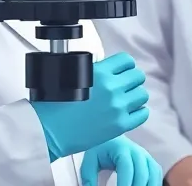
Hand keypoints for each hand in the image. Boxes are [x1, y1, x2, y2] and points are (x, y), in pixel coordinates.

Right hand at [31, 52, 149, 160]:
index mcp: (100, 73)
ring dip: (135, 96)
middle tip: (125, 86)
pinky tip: (129, 113)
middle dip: (131, 80)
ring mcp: (117, 107)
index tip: (123, 71)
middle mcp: (111, 88)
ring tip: (126, 100)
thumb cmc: (56, 106)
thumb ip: (96, 71)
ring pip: (142, 94)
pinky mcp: (120, 125)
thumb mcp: (74, 77)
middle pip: (137, 76)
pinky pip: (142, 114)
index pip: (127, 61)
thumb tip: (108, 69)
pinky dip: (138, 112)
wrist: (49, 131)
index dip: (126, 66)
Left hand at [79, 137, 161, 185]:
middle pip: (142, 172)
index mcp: (121, 149)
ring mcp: (146, 156)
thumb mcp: (89, 163)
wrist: (110, 138)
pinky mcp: (150, 161)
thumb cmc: (99, 151)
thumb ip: (89, 178)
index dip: (125, 182)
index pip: (126, 167)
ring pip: (153, 173)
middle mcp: (137, 151)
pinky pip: (156, 173)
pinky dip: (154, 183)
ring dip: (148, 185)